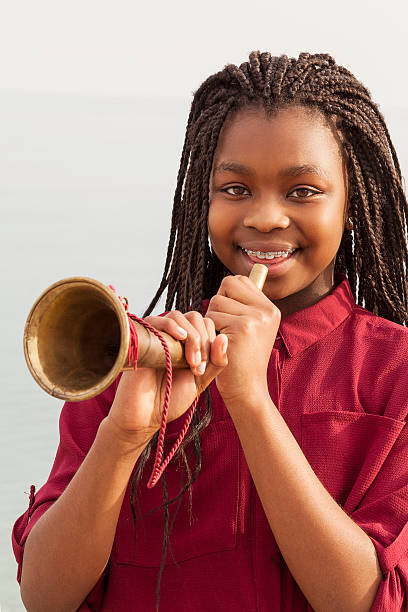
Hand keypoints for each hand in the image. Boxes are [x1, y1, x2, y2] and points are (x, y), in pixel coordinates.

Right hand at [106, 311, 228, 449]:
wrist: (145, 414)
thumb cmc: (171, 398)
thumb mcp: (201, 380)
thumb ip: (216, 361)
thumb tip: (224, 338)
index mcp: (187, 342)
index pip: (206, 324)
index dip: (211, 341)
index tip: (204, 367)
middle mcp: (172, 335)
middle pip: (195, 317)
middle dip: (203, 340)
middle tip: (197, 366)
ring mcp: (156, 334)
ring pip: (179, 316)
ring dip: (191, 337)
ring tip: (190, 362)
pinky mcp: (141, 337)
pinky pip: (157, 320)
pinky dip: (172, 326)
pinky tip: (180, 339)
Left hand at [205, 275, 280, 403]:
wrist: (247, 389)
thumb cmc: (242, 360)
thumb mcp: (253, 329)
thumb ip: (246, 305)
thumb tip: (238, 278)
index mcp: (270, 308)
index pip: (239, 280)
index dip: (226, 296)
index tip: (229, 318)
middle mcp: (267, 310)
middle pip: (227, 285)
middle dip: (218, 304)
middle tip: (224, 328)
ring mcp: (256, 318)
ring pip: (216, 301)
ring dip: (212, 320)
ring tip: (223, 340)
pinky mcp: (242, 328)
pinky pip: (212, 317)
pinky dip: (209, 332)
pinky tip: (219, 346)